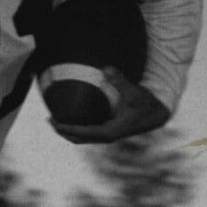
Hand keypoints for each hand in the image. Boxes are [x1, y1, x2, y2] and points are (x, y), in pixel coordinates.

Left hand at [50, 67, 171, 143]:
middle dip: (63, 131)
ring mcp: (107, 135)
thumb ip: (119, 81)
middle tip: (49, 120)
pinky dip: (77, 129)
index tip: (55, 123)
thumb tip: (106, 68)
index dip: (68, 129)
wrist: (157, 114)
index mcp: (111, 131)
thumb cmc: (145, 103)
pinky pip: (88, 133)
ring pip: (83, 138)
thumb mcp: (134, 92)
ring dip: (68, 132)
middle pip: (79, 138)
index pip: (84, 133)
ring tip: (55, 121)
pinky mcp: (108, 131)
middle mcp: (107, 136)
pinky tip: (70, 120)